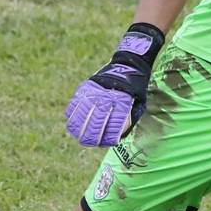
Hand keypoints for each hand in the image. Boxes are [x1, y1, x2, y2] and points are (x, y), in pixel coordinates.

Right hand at [65, 23, 164, 146]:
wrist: (127, 66)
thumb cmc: (134, 91)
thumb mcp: (138, 105)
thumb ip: (128, 122)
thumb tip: (115, 139)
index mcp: (122, 104)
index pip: (112, 128)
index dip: (107, 139)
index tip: (105, 143)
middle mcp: (107, 98)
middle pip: (95, 124)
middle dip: (91, 138)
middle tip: (90, 143)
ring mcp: (94, 92)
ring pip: (81, 116)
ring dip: (79, 130)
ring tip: (80, 137)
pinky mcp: (85, 88)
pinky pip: (74, 105)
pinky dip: (72, 117)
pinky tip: (73, 125)